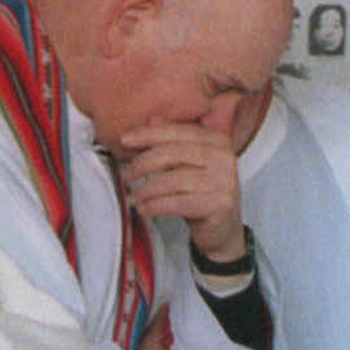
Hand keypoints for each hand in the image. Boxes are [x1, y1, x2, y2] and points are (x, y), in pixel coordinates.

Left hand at [118, 123, 244, 260]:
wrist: (222, 229)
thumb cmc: (201, 194)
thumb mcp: (186, 165)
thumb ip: (171, 142)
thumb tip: (151, 119)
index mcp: (217, 141)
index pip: (178, 132)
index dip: (149, 135)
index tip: (125, 139)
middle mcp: (224, 158)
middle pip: (174, 153)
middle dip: (144, 163)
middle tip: (127, 173)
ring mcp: (224, 181)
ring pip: (174, 180)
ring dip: (147, 189)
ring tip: (134, 196)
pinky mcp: (220, 204)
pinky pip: (179, 202)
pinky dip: (156, 206)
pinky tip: (145, 209)